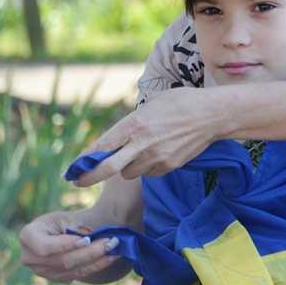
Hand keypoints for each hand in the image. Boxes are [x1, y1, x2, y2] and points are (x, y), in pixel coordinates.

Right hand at [19, 210, 123, 283]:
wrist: (69, 233)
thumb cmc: (67, 221)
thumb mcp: (68, 218)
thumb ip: (76, 227)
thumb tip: (89, 239)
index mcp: (28, 235)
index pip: (44, 247)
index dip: (65, 246)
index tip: (87, 239)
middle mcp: (30, 257)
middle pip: (62, 260)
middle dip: (89, 252)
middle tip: (111, 241)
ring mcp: (41, 271)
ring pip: (71, 270)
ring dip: (96, 259)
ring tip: (114, 248)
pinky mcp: (54, 278)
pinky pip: (77, 275)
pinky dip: (96, 265)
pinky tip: (111, 257)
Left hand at [73, 86, 220, 186]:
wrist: (213, 115)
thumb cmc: (181, 102)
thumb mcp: (151, 104)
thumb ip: (131, 123)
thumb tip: (112, 139)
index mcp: (134, 123)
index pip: (102, 146)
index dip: (84, 160)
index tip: (73, 168)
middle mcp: (142, 143)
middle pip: (107, 168)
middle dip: (88, 177)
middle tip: (77, 182)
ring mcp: (156, 157)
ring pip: (128, 172)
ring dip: (125, 166)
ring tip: (137, 152)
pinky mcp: (169, 166)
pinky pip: (148, 173)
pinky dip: (146, 167)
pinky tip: (156, 152)